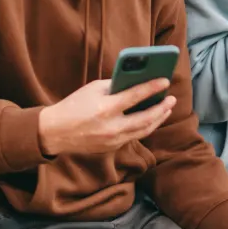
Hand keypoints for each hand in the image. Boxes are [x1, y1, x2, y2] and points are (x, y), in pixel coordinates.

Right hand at [37, 78, 175, 156]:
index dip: (152, 87)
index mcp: (105, 109)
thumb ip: (115, 86)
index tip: (165, 80)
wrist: (55, 132)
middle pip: (146, 118)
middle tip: (172, 99)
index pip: (135, 96)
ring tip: (166, 109)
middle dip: (162, 108)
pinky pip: (133, 136)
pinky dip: (145, 127)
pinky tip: (152, 119)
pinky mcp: (112, 148)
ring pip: (143, 130)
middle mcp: (111, 127)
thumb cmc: (74, 105)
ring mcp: (112, 140)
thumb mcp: (93, 89)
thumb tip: (137, 82)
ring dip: (158, 119)